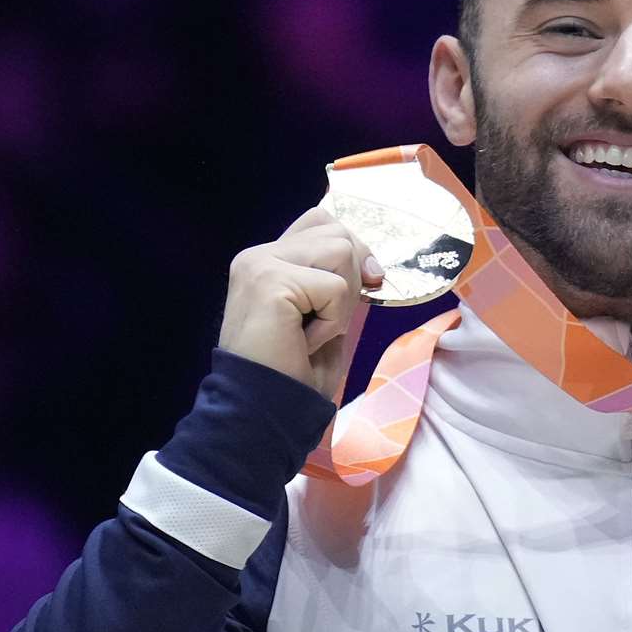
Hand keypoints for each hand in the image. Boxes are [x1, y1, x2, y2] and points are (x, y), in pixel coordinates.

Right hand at [217, 207, 383, 396]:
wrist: (264, 410)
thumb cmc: (294, 371)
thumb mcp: (324, 315)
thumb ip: (338, 279)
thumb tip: (373, 265)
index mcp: (267, 259)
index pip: (322, 221)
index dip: (351, 250)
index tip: (362, 287)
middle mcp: (258, 255)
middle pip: (338, 233)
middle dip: (351, 280)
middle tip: (325, 323)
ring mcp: (260, 264)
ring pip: (341, 251)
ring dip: (342, 302)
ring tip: (312, 331)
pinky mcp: (270, 281)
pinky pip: (336, 288)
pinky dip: (334, 322)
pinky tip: (305, 343)